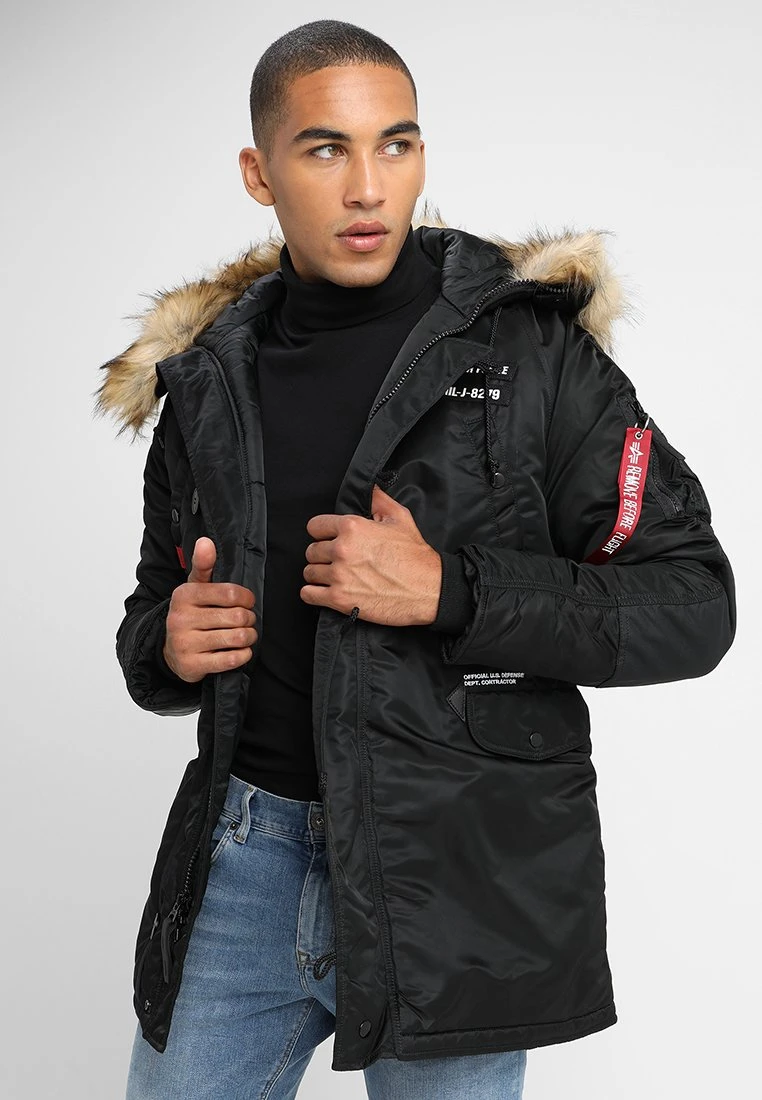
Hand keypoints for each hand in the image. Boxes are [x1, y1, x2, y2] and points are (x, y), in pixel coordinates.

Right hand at [162, 537, 257, 681]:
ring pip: (236, 638)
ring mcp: (185, 643)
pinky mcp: (192, 666)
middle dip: (250, 619)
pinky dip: (243, 655)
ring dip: (249, 637)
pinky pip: (230, 660)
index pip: (230, 593)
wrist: (171, 651)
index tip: (248, 601)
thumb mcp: (195, 587)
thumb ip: (203, 564)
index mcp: (184, 595)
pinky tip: (241, 651)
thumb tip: (205, 541)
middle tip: (247, 620)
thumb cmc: (191, 615)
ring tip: (246, 635)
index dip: (247, 598)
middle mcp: (181, 619)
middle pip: (237, 617)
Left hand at [300, 484, 441, 626]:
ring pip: (309, 572)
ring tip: (333, 576)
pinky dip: (313, 593)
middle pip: (311, 551)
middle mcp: (342, 550)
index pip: (315, 526)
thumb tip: (369, 489)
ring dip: (319, 574)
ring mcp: (339, 575)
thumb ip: (379, 500)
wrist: (428, 590)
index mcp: (352, 527)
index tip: (328, 539)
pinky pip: (308, 594)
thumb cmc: (415, 556)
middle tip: (337, 560)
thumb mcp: (400, 518)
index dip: (322, 532)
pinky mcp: (339, 599)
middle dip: (322, 555)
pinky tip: (324, 591)